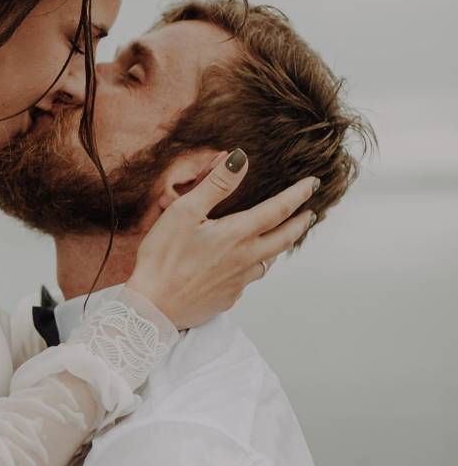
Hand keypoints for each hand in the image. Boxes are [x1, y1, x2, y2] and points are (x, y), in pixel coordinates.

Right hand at [124, 149, 317, 329]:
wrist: (154, 306)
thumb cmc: (164, 257)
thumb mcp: (184, 211)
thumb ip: (215, 185)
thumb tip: (240, 160)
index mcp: (237, 234)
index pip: (278, 210)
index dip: (297, 195)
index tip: (311, 184)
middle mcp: (245, 258)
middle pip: (284, 239)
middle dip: (300, 223)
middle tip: (310, 214)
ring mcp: (239, 281)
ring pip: (268, 261)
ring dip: (279, 246)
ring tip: (280, 237)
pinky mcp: (228, 297)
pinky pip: (249, 279)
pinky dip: (254, 266)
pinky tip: (244, 265)